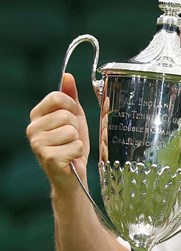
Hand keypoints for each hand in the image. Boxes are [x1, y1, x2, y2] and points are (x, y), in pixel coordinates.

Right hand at [27, 73, 90, 190]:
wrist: (74, 175)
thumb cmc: (73, 145)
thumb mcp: (74, 117)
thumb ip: (70, 96)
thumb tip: (67, 76)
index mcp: (37, 116)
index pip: (56, 97)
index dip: (71, 106)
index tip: (72, 118)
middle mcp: (32, 129)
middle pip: (66, 115)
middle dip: (76, 127)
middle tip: (71, 139)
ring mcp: (38, 144)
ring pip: (71, 131)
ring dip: (77, 141)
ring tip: (70, 148)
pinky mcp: (49, 158)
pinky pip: (76, 146)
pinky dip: (79, 152)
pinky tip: (70, 158)